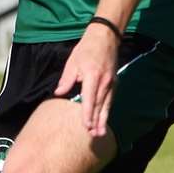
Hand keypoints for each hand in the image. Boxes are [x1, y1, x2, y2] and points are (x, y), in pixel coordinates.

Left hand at [53, 22, 119, 137]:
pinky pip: (110, 100)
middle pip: (100, 105)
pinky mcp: (114, 83)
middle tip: (93, 135)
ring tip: (100, 133)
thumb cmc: (86, 49)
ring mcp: (111, 82)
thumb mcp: (72, 62)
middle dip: (96, 121)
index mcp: (92, 76)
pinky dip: (107, 111)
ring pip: (107, 104)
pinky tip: (104, 120)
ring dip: (103, 119)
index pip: (89, 98)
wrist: (105, 37)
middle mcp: (104, 81)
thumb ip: (67, 79)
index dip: (88, 113)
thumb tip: (59, 93)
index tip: (86, 125)